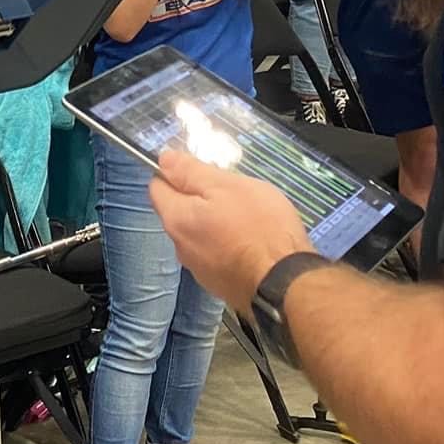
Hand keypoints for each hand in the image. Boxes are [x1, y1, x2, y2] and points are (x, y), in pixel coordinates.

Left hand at [149, 148, 315, 314]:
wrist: (286, 284)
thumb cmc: (259, 228)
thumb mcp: (227, 186)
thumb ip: (192, 172)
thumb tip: (163, 159)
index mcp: (177, 220)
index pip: (157, 187)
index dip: (176, 172)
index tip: (203, 169)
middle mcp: (180, 247)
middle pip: (179, 211)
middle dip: (199, 198)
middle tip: (232, 191)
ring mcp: (200, 270)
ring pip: (199, 234)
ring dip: (214, 222)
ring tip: (246, 216)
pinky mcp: (220, 284)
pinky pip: (215, 254)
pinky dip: (226, 244)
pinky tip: (251, 241)